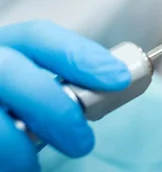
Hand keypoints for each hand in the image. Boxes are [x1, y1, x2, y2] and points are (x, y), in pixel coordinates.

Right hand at [0, 21, 130, 171]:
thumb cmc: (9, 99)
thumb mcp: (28, 80)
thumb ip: (59, 81)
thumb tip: (112, 86)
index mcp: (3, 45)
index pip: (39, 36)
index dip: (80, 55)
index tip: (117, 78)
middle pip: (12, 72)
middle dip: (55, 109)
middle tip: (83, 142)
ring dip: (19, 148)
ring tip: (32, 168)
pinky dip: (4, 161)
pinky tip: (15, 168)